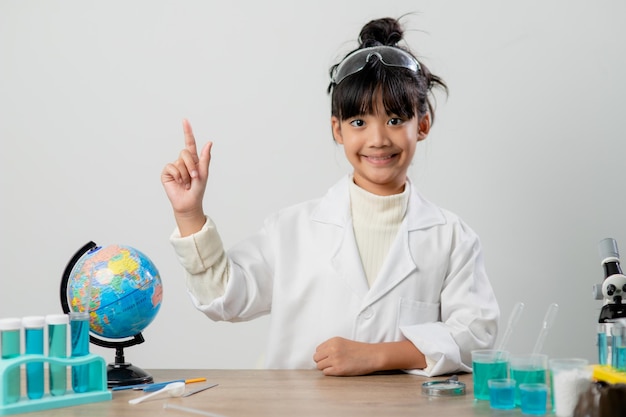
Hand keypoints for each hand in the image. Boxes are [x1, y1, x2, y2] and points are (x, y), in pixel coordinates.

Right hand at [161, 119, 211, 235]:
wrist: (189, 202)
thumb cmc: (198, 189)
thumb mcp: (204, 173)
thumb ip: (205, 158)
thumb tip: (209, 142)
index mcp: (192, 160)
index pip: (189, 143)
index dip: (187, 132)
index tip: (185, 120)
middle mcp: (182, 161)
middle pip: (185, 152)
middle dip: (192, 165)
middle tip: (194, 177)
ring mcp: (174, 166)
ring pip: (179, 162)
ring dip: (185, 174)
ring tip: (186, 183)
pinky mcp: (166, 173)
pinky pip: (171, 168)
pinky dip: (177, 176)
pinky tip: (178, 183)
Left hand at [313, 338, 426, 375]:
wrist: (372, 356)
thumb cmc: (359, 350)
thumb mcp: (343, 343)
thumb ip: (331, 347)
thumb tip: (319, 356)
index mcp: (333, 341)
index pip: (318, 349)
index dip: (322, 355)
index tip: (329, 357)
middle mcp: (333, 349)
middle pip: (316, 358)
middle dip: (322, 361)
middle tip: (330, 363)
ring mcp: (335, 359)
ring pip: (319, 366)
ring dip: (325, 368)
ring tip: (335, 367)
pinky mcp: (338, 369)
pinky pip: (325, 372)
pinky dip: (330, 373)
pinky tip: (338, 370)